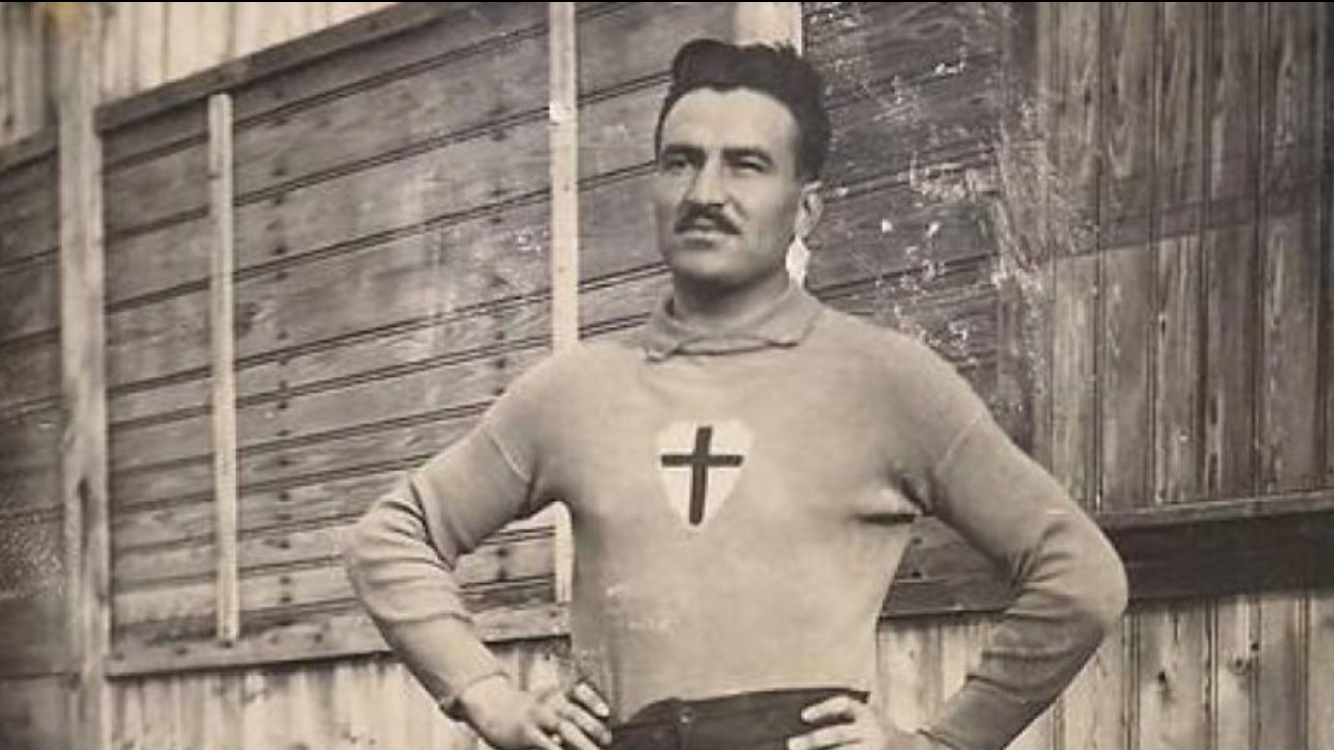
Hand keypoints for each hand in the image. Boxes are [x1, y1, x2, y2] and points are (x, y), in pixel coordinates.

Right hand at [457, 674, 612, 749]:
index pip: (579, 692)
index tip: (606, 713)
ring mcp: (537, 717)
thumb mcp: (546, 704)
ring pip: (563, 728)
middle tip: (607, 740)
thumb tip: (595, 733)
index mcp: (557, 694)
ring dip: (582, 742)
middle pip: (574, 712)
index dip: (593, 700)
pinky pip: (544, 743)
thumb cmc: (526, 711)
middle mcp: (549, 702)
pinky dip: (556, 748)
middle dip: (593, 727)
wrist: (491, 706)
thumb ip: (567, 716)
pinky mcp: (525, 733)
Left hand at [788, 694, 930, 749]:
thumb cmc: (887, 731)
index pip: (844, 705)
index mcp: (871, 713)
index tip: (804, 716)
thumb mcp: (874, 715)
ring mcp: (873, 747)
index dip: (823, 708)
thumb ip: (854, 711)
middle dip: (812, 740)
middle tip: (792, 744)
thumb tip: (822, 707)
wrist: (916, 749)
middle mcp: (872, 730)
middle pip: (836, 734)